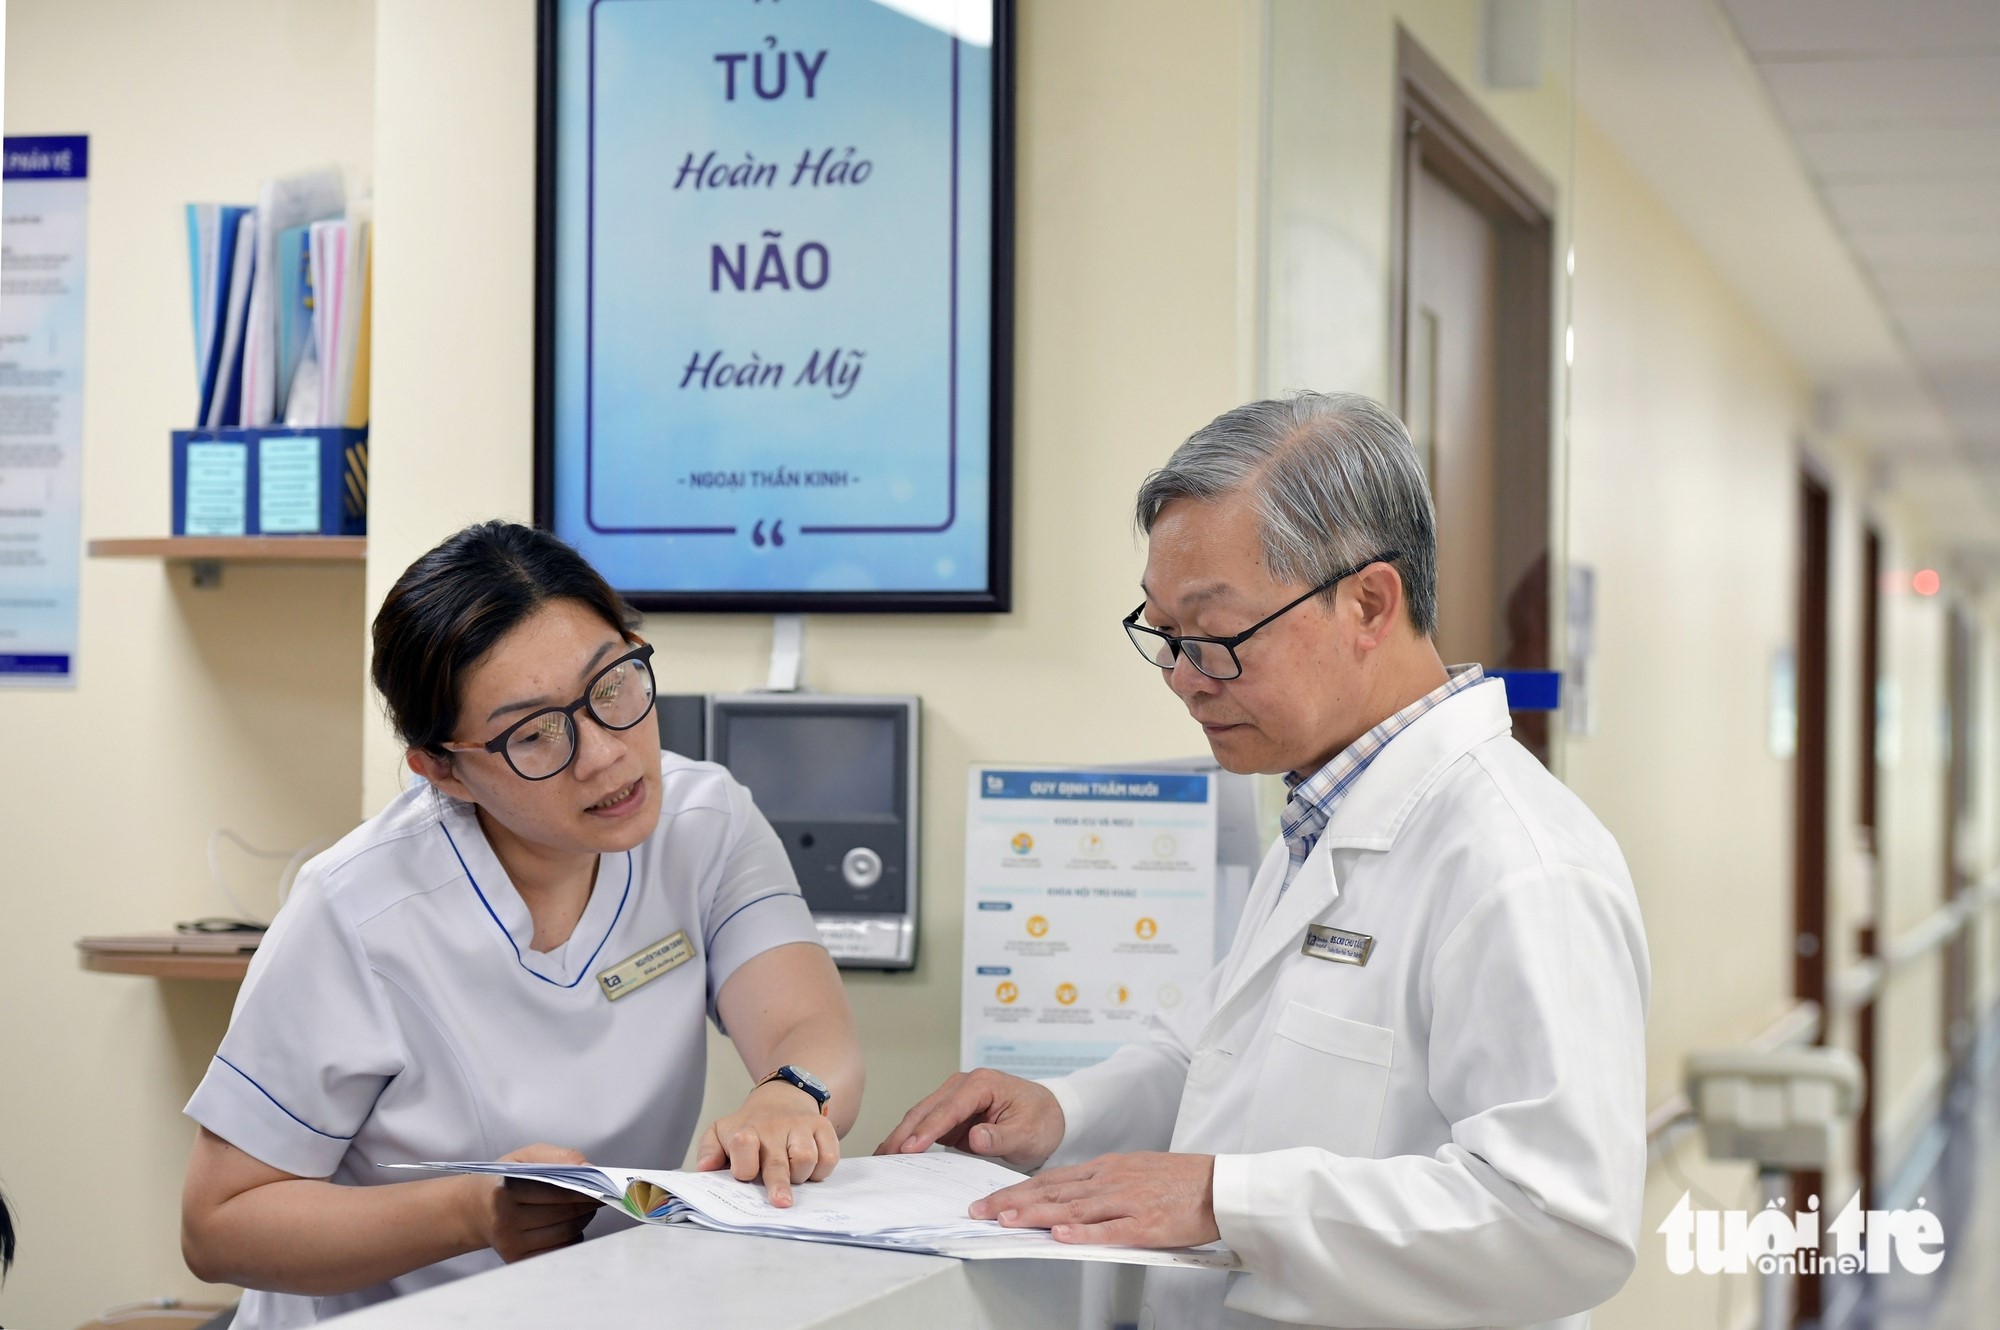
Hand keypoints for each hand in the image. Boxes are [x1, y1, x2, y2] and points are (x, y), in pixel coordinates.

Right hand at [464, 1144, 599, 1263]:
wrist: (475, 1210)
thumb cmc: (505, 1179)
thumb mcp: (525, 1157)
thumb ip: (558, 1157)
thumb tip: (590, 1169)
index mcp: (504, 1190)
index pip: (554, 1190)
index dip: (583, 1188)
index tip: (603, 1185)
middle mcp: (504, 1220)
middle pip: (562, 1214)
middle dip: (588, 1203)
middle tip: (601, 1195)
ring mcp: (510, 1244)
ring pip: (563, 1233)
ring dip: (583, 1219)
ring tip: (588, 1208)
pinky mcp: (517, 1259)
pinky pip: (558, 1250)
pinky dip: (572, 1237)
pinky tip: (573, 1225)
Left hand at [694, 1079, 838, 1207]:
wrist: (782, 1098)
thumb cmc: (750, 1128)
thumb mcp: (721, 1133)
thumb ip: (708, 1151)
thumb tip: (704, 1168)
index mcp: (746, 1131)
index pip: (743, 1145)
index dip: (745, 1165)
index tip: (745, 1177)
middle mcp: (774, 1127)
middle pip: (778, 1160)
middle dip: (779, 1184)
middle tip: (781, 1203)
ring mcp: (801, 1126)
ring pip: (806, 1158)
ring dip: (800, 1176)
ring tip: (792, 1176)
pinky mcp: (823, 1127)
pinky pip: (829, 1156)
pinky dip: (821, 1170)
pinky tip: (810, 1169)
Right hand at [873, 1069, 1064, 1170]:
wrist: (1052, 1115)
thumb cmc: (1042, 1121)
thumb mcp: (1028, 1133)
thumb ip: (1000, 1136)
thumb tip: (974, 1138)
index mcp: (981, 1084)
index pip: (948, 1108)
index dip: (927, 1130)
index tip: (909, 1148)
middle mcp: (963, 1086)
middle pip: (926, 1109)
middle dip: (904, 1133)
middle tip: (883, 1157)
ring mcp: (955, 1098)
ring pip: (921, 1116)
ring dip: (902, 1136)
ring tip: (881, 1158)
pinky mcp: (953, 1114)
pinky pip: (928, 1125)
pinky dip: (911, 1139)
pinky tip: (896, 1154)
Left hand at [969, 1152, 1218, 1247]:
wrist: (1220, 1185)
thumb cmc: (1178, 1181)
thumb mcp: (1132, 1171)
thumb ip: (1099, 1183)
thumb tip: (1065, 1200)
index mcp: (1106, 1168)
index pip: (1051, 1178)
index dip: (1017, 1188)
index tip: (991, 1198)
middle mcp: (1109, 1180)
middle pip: (1053, 1191)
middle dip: (1013, 1201)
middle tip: (981, 1210)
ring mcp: (1126, 1202)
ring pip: (1073, 1208)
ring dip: (1037, 1214)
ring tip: (1007, 1220)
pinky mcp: (1145, 1224)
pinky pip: (1109, 1229)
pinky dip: (1082, 1232)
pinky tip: (1060, 1235)